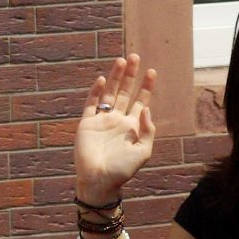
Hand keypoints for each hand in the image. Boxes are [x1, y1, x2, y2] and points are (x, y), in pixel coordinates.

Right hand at [74, 56, 157, 203]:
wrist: (99, 182)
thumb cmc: (122, 170)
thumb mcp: (143, 152)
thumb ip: (147, 130)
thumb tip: (146, 108)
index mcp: (132, 127)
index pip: (141, 101)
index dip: (146, 86)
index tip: (151, 71)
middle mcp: (117, 120)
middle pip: (125, 92)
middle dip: (130, 75)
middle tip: (134, 56)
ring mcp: (101, 121)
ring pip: (109, 93)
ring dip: (115, 77)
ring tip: (121, 60)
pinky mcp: (86, 124)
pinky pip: (91, 104)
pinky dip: (96, 92)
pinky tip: (102, 80)